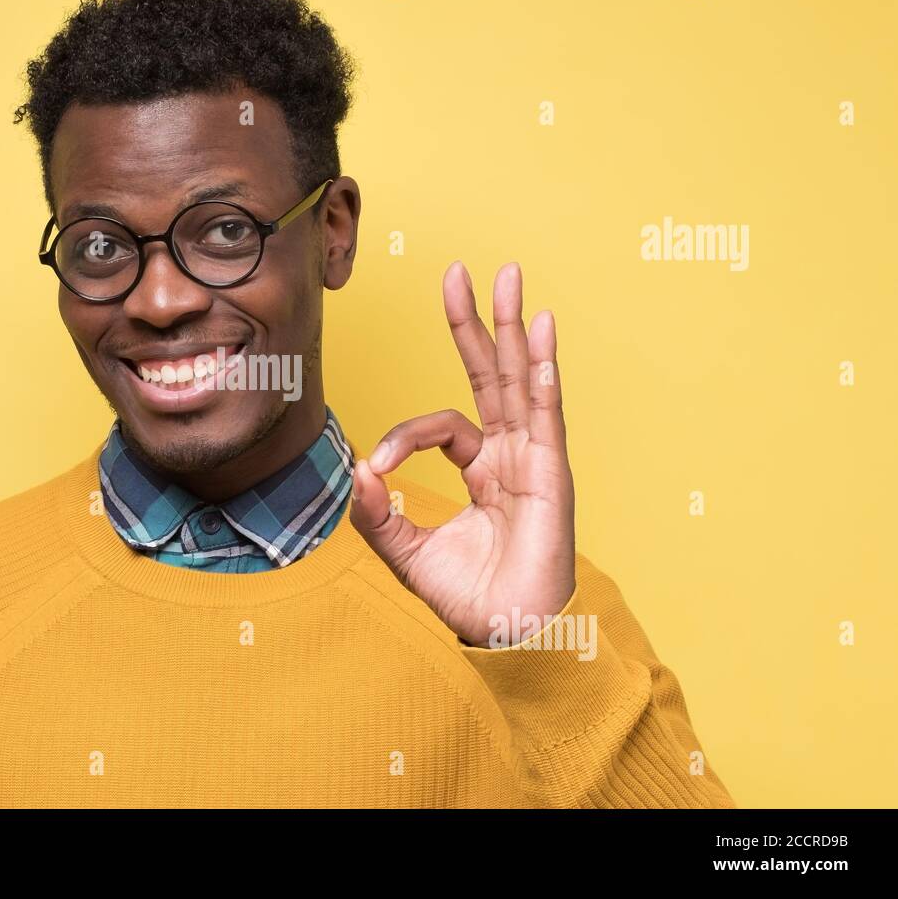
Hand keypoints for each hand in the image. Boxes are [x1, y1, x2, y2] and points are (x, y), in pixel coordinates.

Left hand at [349, 261, 574, 646]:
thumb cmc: (469, 597)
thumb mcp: (406, 551)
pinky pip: (546, 418)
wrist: (507, 636)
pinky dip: (542, 377)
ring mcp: (534, 461)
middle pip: (493, 376)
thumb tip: (356, 472)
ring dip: (514, 330)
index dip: (404, 434)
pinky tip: (538, 338)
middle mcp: (510, 456)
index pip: (442, 425)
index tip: (377, 466)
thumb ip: (377, 514)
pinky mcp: (551, 476)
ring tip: (508, 280)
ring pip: (521, 382)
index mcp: (482, 470)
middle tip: (465, 272)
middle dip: (478, 324)